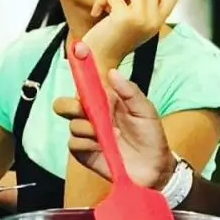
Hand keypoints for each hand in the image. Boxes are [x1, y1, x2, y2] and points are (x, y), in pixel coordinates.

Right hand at [53, 42, 174, 189]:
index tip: (77, 51)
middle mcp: (92, 116)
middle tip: (87, 112)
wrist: (155, 168)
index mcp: (105, 101)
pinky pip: (74, 145)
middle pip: (64, 105)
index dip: (79, 67)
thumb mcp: (145, 110)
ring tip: (111, 136)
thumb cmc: (151, 136)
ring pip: (71, 125)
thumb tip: (112, 72)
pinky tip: (103, 148)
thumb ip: (130, 91)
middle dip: (71, 106)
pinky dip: (87, 145)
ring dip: (89, 130)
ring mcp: (87, 135)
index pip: (85, 83)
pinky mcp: (85, 153)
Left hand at [82, 0, 177, 64]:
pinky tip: (97, 13)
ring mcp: (140, 19)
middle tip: (121, 0)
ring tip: (111, 6)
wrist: (99, 62)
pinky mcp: (123, 18)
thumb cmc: (114, 40)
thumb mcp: (139, 24)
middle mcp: (153, 21)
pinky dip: (101, 1)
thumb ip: (147, 7)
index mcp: (158, 23)